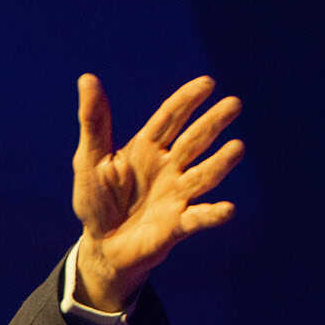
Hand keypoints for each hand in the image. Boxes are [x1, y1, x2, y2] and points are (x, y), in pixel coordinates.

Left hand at [71, 74, 243, 312]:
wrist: (101, 246)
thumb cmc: (96, 201)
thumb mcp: (89, 160)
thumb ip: (94, 123)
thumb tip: (87, 78)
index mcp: (148, 148)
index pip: (170, 118)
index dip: (187, 101)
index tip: (207, 84)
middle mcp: (169, 167)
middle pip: (194, 140)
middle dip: (213, 123)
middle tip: (233, 104)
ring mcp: (177, 194)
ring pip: (203, 175)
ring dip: (220, 163)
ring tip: (237, 148)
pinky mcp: (178, 225)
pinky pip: (199, 218)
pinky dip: (213, 215)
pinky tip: (227, 210)